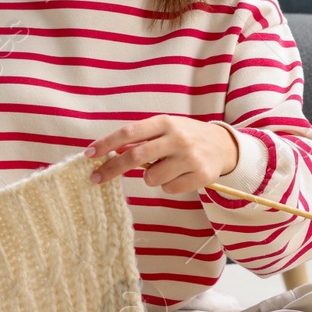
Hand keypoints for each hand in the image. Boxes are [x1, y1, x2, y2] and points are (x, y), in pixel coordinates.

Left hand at [86, 115, 238, 194]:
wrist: (222, 146)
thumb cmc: (185, 137)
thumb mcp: (165, 128)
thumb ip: (142, 137)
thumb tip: (109, 152)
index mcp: (165, 122)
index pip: (130, 132)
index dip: (107, 143)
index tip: (88, 154)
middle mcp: (177, 138)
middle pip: (136, 157)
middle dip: (113, 169)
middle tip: (96, 178)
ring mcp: (190, 157)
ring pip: (152, 178)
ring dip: (151, 177)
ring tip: (165, 169)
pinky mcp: (200, 176)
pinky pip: (169, 189)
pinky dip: (168, 186)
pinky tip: (180, 175)